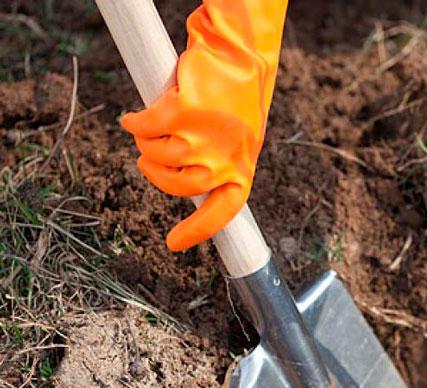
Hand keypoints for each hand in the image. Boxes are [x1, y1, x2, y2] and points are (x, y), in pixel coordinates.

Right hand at [121, 0, 287, 251]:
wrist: (238, 55)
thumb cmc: (237, 98)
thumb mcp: (238, 140)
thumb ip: (218, 165)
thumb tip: (188, 186)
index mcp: (241, 172)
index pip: (221, 214)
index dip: (196, 232)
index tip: (174, 245)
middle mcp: (224, 162)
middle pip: (176, 187)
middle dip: (156, 173)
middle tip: (151, 156)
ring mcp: (203, 140)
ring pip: (156, 155)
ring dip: (147, 142)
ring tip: (155, 125)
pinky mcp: (183, 114)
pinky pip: (145, 128)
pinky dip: (136, 122)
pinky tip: (136, 116)